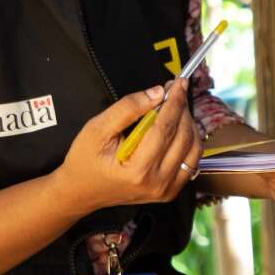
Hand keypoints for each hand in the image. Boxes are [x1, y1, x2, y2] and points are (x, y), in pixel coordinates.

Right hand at [50, 82, 201, 214]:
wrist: (81, 191)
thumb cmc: (85, 160)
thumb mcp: (97, 129)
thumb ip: (127, 109)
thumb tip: (157, 93)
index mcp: (137, 171)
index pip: (164, 129)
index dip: (174, 102)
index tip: (178, 83)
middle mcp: (157, 183)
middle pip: (183, 137)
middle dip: (182, 109)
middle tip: (176, 91)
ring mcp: (166, 190)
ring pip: (193, 149)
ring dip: (188, 124)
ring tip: (175, 109)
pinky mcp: (170, 191)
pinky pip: (191, 161)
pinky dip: (189, 141)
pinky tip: (178, 128)